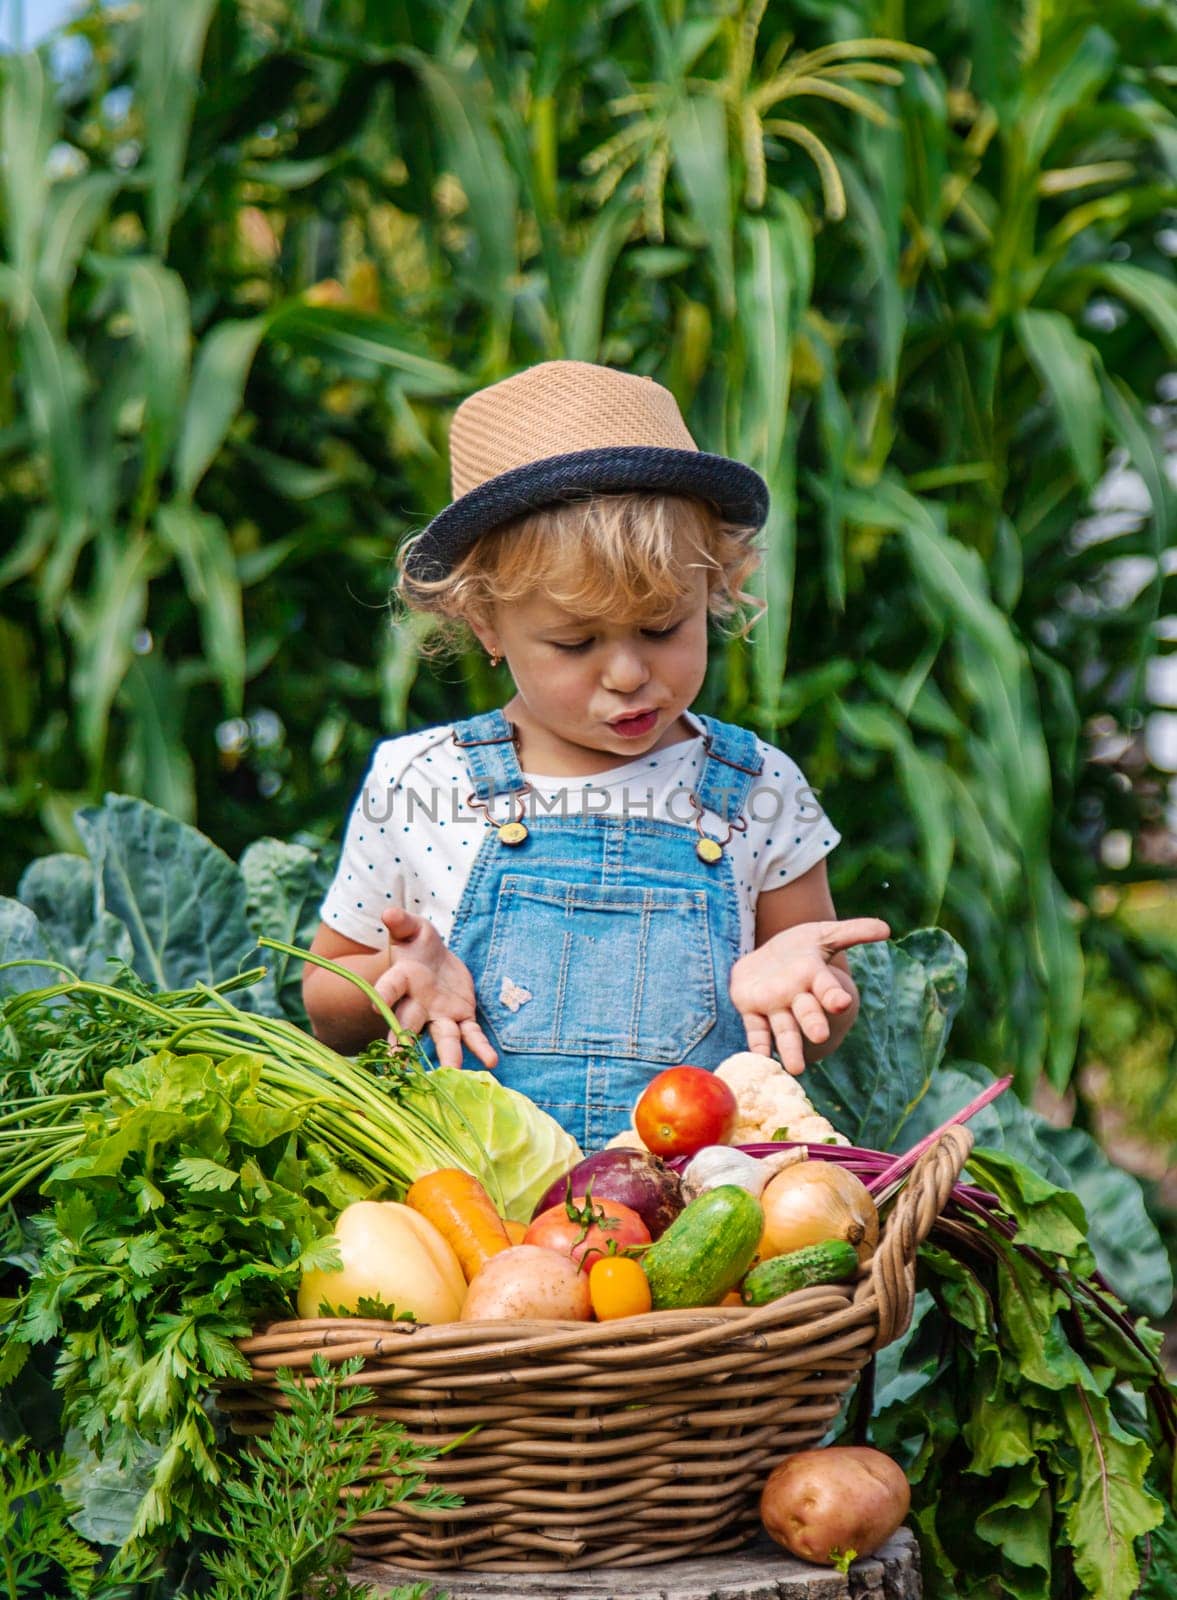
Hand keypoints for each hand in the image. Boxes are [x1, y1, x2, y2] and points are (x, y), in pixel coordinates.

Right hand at [373, 905, 498, 1071]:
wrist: (435, 959)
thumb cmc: (418, 944)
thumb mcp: (412, 928)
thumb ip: (402, 922)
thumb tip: (389, 912)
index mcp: (401, 979)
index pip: (389, 987)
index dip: (382, 995)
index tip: (375, 1006)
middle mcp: (416, 1004)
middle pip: (408, 1024)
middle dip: (402, 1043)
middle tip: (397, 1063)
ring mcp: (438, 1015)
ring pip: (442, 1037)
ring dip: (448, 1055)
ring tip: (453, 1071)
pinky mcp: (461, 1018)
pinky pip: (470, 1034)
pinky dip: (480, 1047)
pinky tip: (491, 1061)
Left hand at [729, 917, 890, 1074]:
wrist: (768, 958)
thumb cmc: (801, 950)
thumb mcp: (825, 934)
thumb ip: (854, 932)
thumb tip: (886, 928)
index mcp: (814, 977)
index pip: (827, 988)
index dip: (834, 995)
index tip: (842, 1002)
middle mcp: (797, 996)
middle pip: (807, 1013)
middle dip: (813, 1023)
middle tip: (820, 1036)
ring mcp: (775, 1005)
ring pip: (784, 1030)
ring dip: (789, 1048)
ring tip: (796, 1068)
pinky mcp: (751, 1009)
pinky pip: (756, 1030)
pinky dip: (758, 1045)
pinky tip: (760, 1057)